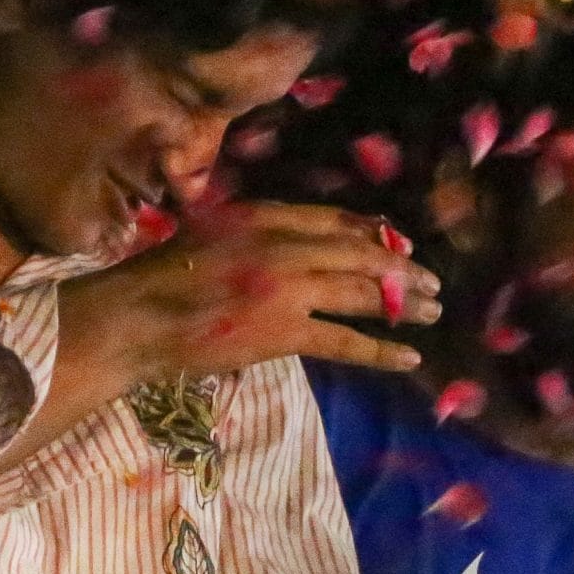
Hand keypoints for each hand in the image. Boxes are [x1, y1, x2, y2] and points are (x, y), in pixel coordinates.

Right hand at [70, 201, 440, 378]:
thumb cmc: (165, 273)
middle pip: (360, 254)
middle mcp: (286, 244)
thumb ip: (258, 229)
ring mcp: (290, 288)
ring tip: (431, 312)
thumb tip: (297, 241)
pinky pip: (346, 341)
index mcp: (268, 216)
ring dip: (402, 303)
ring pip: (362, 293)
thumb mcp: (214, 228)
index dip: (374, 233)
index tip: (398, 244)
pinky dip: (381, 350)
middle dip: (401, 269)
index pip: (336, 220)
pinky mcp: (286, 331)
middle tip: (431, 282)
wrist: (141, 315)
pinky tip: (409, 357)